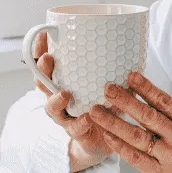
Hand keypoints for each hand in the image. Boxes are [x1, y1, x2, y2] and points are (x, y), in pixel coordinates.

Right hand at [32, 29, 113, 168]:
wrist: (106, 139)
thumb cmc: (105, 104)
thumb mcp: (108, 82)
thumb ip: (113, 67)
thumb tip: (130, 42)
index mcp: (63, 82)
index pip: (47, 63)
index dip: (41, 49)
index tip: (43, 33)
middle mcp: (58, 98)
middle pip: (42, 83)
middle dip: (42, 71)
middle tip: (48, 59)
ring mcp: (65, 116)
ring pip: (51, 108)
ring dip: (56, 100)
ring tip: (64, 94)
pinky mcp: (76, 133)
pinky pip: (75, 128)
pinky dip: (80, 123)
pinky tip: (87, 117)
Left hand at [87, 71, 171, 172]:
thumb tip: (156, 106)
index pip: (166, 101)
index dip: (146, 87)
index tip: (130, 75)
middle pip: (148, 115)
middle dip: (125, 100)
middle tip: (107, 88)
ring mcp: (170, 158)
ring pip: (136, 135)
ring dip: (113, 121)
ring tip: (96, 111)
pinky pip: (135, 158)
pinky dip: (119, 146)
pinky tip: (107, 136)